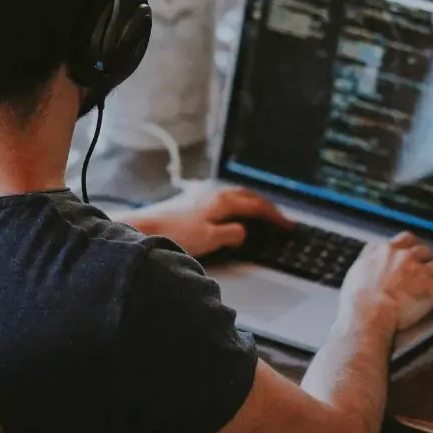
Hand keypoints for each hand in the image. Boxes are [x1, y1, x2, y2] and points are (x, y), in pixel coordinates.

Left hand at [125, 183, 290, 257]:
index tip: (287, 225)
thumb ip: (232, 234)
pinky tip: (228, 209)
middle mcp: (213, 192)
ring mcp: (201, 193)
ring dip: (249, 202)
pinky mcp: (190, 199)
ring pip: (234, 194)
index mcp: (223, 201)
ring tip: (257, 212)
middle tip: (277, 217)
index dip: (275, 216)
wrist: (144, 228)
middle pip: (247, 195)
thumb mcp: (210, 239)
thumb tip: (244, 231)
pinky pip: (220, 197)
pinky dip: (233, 203)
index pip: (257, 206)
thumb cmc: (175, 234)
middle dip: (265, 205)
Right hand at [340, 232, 432, 331]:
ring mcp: (420, 272)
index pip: (405, 240)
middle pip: (426, 251)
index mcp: (386, 251)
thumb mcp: (355, 271)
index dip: (415, 244)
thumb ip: (366, 257)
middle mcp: (405, 257)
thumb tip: (369, 250)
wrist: (367, 314)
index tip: (418, 248)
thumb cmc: (356, 300)